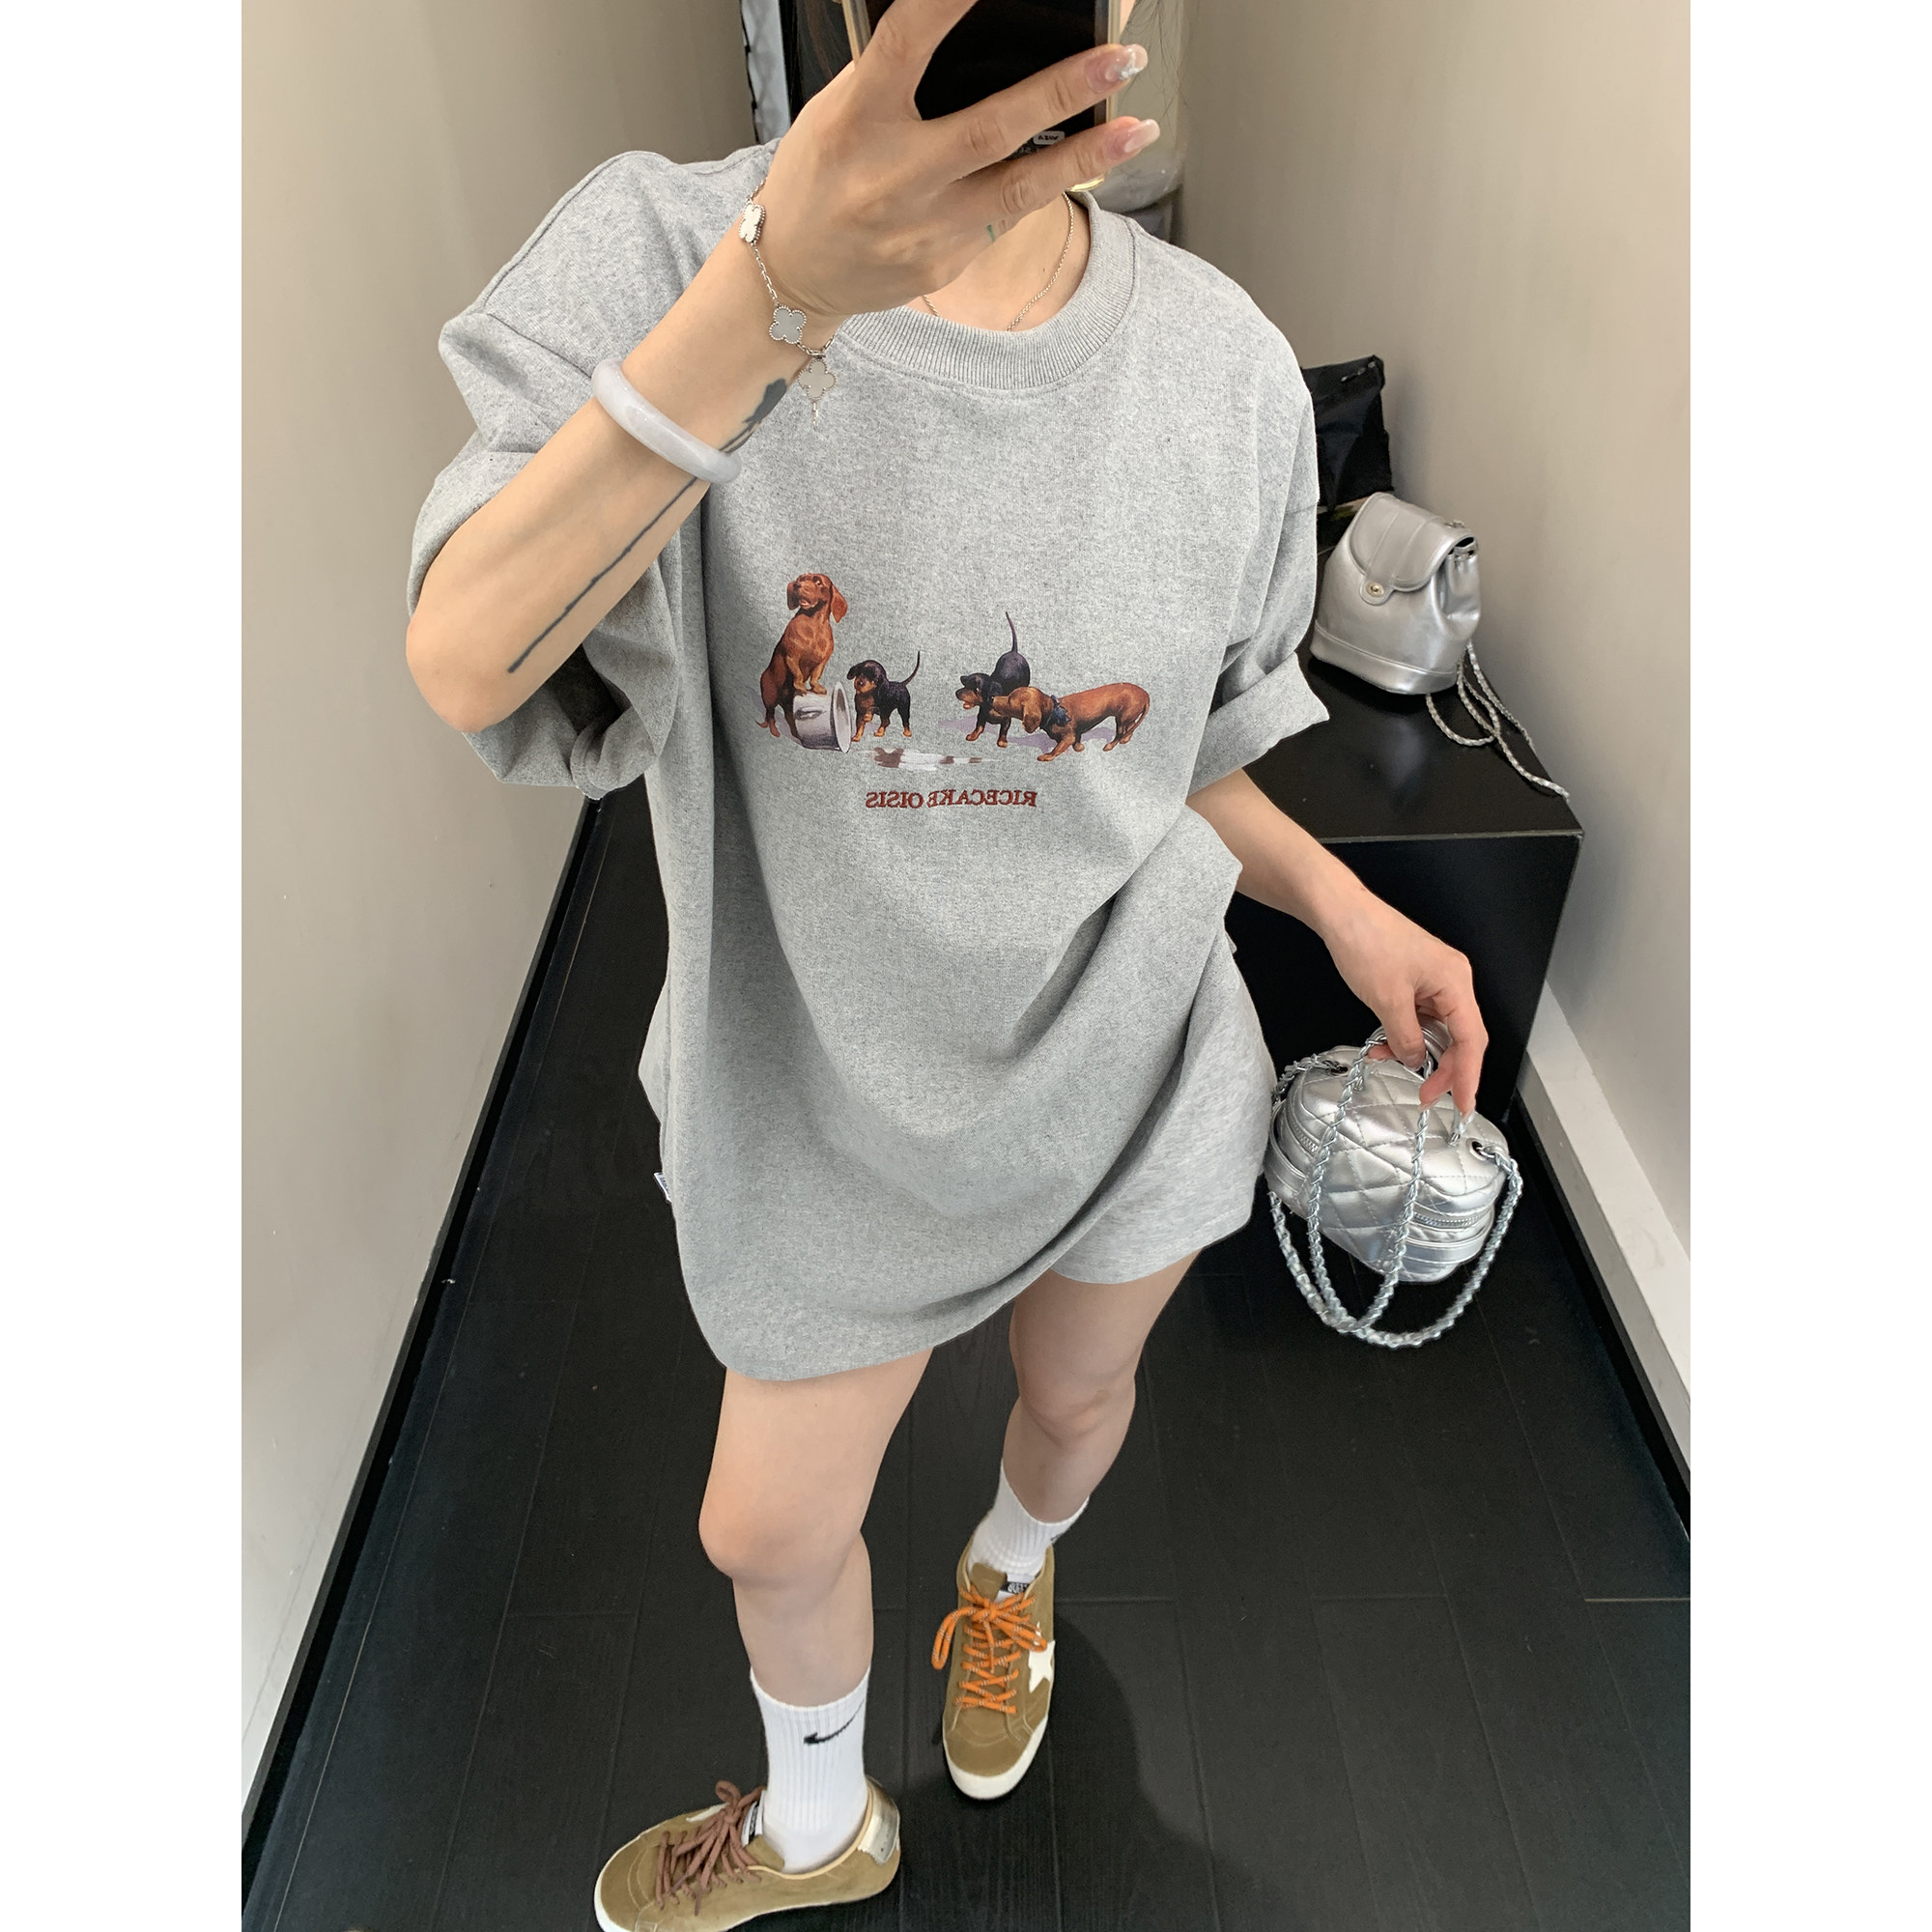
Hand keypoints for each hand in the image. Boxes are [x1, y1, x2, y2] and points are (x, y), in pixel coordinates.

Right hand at [751, 0, 1157, 323]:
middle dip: (1064, 91)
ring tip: (1138, 127)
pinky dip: (1048, 186)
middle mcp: (892, 177)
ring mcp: (923, 228)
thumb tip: (975, 28)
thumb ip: (896, 74)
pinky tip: (1085, 162)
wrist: (792, 274)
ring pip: (1020, 189)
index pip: (908, 43)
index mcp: (857, 120)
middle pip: (992, 127)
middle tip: (1120, 56)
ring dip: (1088, 156)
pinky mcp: (943, 263)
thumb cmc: (819, 176)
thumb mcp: (837, 111)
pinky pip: (1006, 218)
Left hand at [1318, 890, 1488, 1116]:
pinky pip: (1419, 1017)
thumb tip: (1415, 1059)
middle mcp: (1452, 980)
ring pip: (1437, 1029)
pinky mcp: (1416, 981)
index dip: (1468, 1076)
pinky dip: (1404, 1034)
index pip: (1472, 1040)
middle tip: (1428, 1096)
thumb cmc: (1366, 939)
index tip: (1464, 1104)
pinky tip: (1384, 1044)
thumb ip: (1405, 1037)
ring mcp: (1434, 980)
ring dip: (1418, 1051)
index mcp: (1455, 981)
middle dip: (1444, 1069)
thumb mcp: (1386, 1000)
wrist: (1340, 912)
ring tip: (1392, 1062)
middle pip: (1460, 1037)